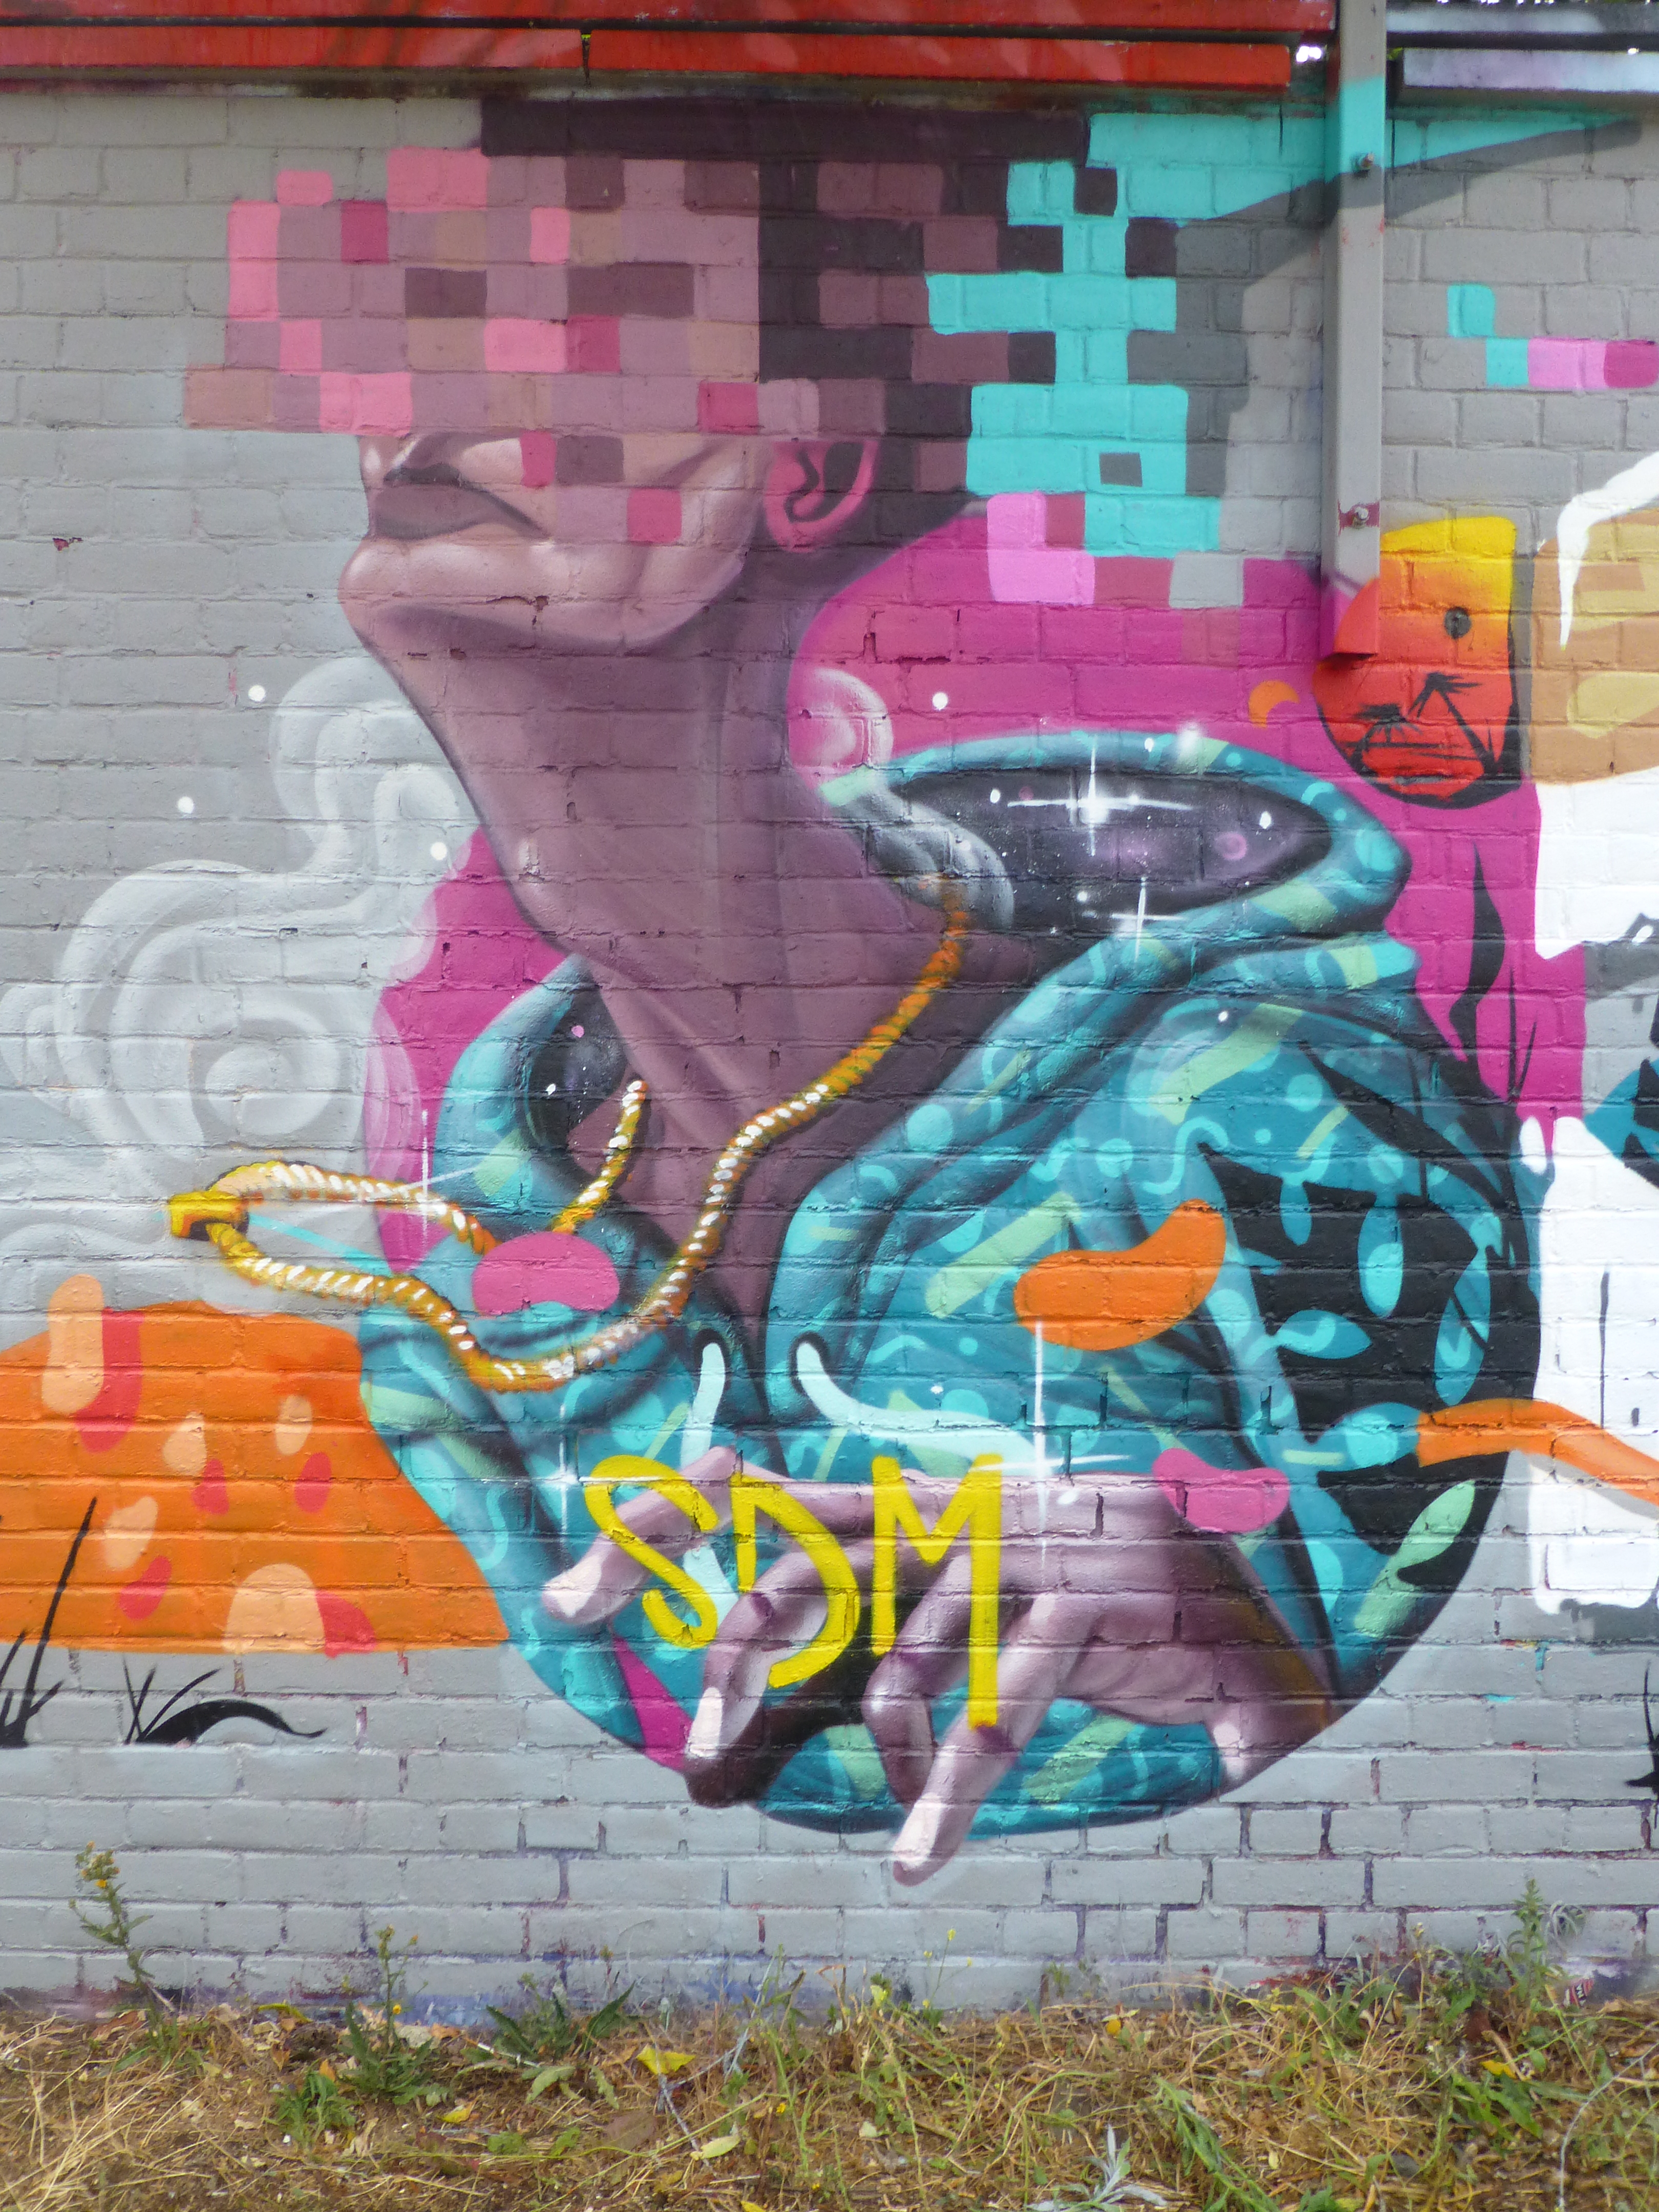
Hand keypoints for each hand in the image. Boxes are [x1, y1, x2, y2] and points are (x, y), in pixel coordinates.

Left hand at [543, 1449, 1332, 1883]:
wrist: (1210, 1583)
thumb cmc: (1043, 1610)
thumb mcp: (932, 1627)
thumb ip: (833, 1670)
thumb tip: (705, 1762)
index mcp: (898, 1510)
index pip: (756, 1501)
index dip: (659, 1529)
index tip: (566, 1596)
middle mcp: (939, 1516)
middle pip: (807, 1565)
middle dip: (740, 1654)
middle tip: (698, 1749)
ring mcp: (1008, 1551)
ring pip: (903, 1659)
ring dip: (883, 1759)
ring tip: (886, 1841)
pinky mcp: (1075, 1605)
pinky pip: (996, 1708)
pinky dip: (953, 1789)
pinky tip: (919, 1856)